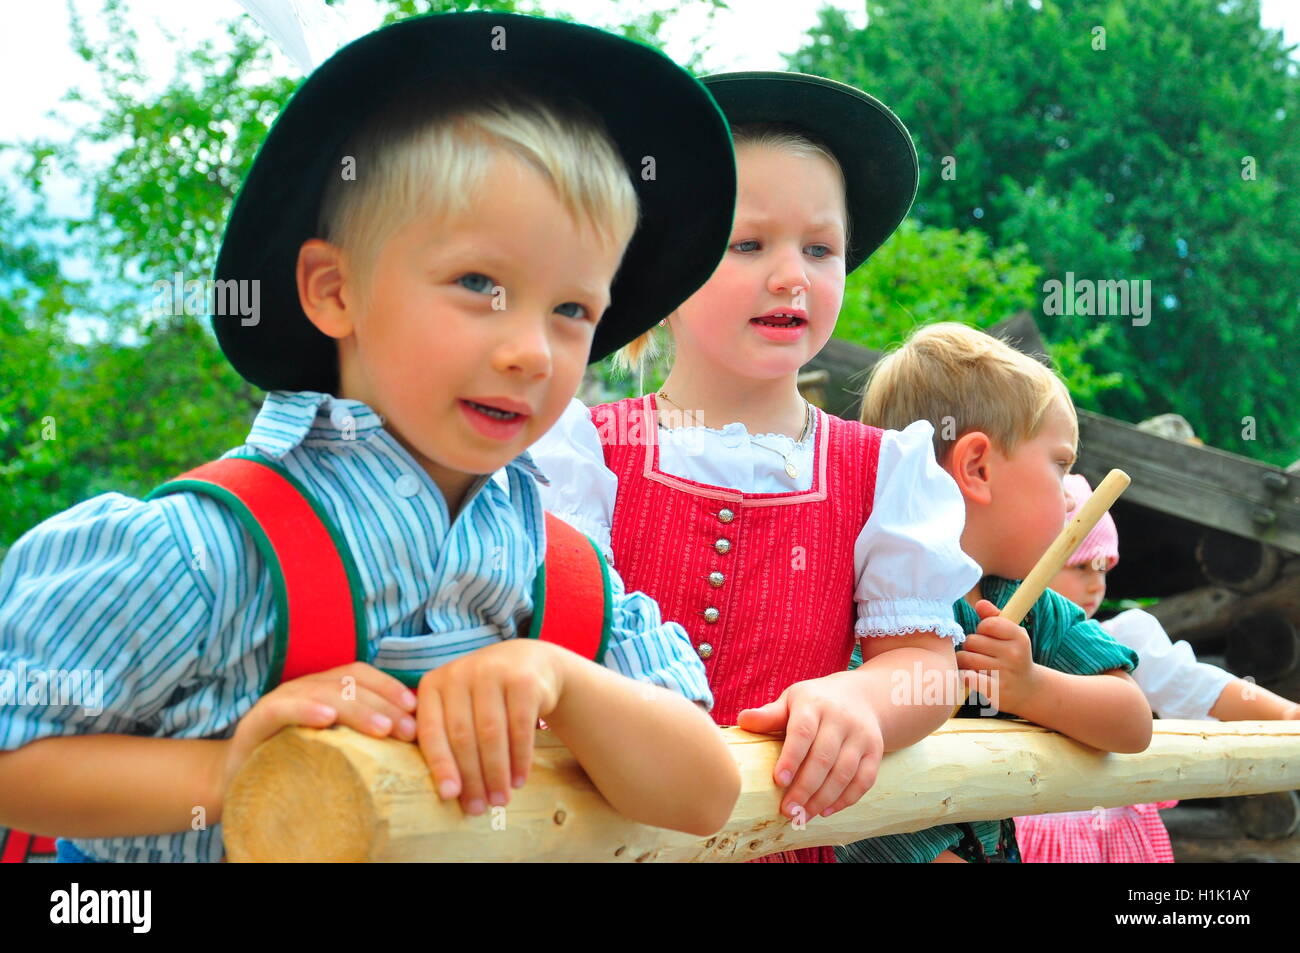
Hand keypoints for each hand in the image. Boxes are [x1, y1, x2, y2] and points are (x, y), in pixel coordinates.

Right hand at [221, 662, 417, 796]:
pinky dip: (307, 710)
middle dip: (384, 704)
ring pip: (324, 692)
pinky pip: (284, 708)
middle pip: (350, 683)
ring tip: (382, 728)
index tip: (415, 708)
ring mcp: (282, 699)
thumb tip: (411, 737)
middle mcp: (305, 687)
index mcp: (325, 688)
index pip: (361, 674)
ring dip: (358, 708)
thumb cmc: (295, 761)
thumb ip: (362, 734)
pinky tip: (327, 718)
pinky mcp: (257, 719)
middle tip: (408, 729)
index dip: (389, 686)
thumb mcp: (334, 745)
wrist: (238, 779)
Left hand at [415, 638, 567, 816]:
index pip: (432, 731)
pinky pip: (520, 727)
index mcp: (434, 683)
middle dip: (471, 778)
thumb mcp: (458, 704)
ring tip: (500, 800)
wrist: (529, 663)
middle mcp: (460, 672)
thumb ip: (444, 734)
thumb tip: (446, 792)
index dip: (441, 766)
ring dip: (496, 773)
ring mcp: (492, 672)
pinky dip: (519, 758)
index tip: (449, 796)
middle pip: (463, 736)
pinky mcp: (523, 680)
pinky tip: (519, 780)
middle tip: (478, 808)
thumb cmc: (484, 696)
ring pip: (491, 734)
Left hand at [736, 671, 884, 820]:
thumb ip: (769, 715)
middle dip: (804, 788)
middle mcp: (841, 719)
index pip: (802, 732)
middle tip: (787, 810)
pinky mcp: (875, 751)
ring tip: (802, 816)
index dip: (791, 758)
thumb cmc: (816, 703)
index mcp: (814, 704)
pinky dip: (845, 799)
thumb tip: (742, 721)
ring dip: (822, 799)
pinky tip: (825, 811)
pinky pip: (864, 780)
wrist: (863, 697)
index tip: (779, 781)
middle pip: (823, 758)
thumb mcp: (792, 701)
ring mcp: (861, 736)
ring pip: (844, 773)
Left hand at [955, 600, 1040, 714]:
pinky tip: (972, 677)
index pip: (987, 624)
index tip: (987, 636)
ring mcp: (1005, 674)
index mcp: (1019, 637)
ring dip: (965, 662)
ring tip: (975, 665)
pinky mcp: (995, 691)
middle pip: (972, 641)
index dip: (981, 629)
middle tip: (980, 654)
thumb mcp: (1011, 634)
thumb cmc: (1013, 656)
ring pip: (965, 658)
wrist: (1028, 690)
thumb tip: (979, 604)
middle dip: (971, 646)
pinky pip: (967, 677)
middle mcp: (1014, 655)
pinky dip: (965, 676)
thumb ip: (994, 617)